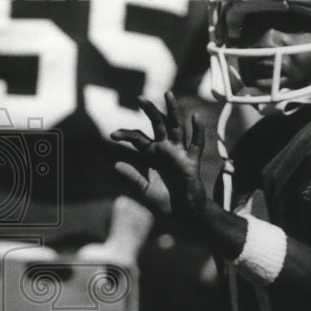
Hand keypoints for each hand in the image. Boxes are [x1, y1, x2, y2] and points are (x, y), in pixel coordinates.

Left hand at [111, 92, 207, 223]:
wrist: (184, 215)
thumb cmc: (165, 202)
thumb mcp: (144, 191)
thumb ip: (133, 178)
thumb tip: (115, 165)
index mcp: (152, 155)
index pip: (138, 138)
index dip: (126, 135)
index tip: (113, 135)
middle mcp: (166, 150)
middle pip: (158, 125)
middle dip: (150, 111)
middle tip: (140, 98)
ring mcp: (180, 153)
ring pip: (177, 128)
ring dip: (173, 111)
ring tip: (169, 95)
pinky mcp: (192, 162)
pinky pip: (196, 144)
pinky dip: (197, 131)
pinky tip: (196, 117)